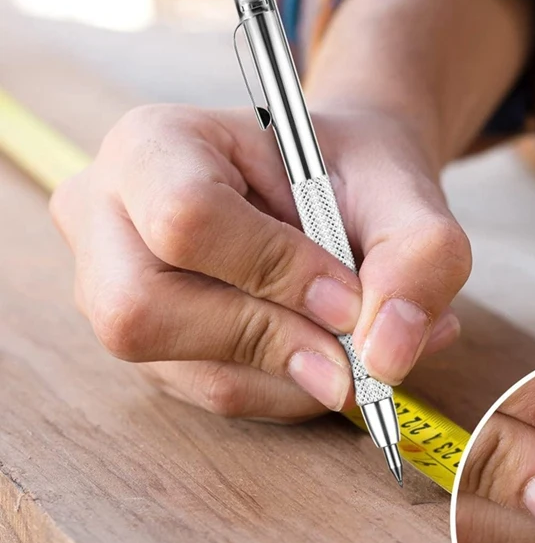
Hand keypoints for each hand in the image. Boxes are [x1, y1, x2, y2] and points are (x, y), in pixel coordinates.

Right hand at [50, 104, 469, 421]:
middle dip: (272, 342)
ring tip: (361, 344)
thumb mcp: (403, 191)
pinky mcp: (153, 347)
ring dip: (299, 375)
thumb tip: (385, 358)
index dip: (275, 271)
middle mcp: (108, 220)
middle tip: (354, 345)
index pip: (185, 220)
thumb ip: (418, 257)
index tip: (349, 297)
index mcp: (154, 146)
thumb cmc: (355, 178)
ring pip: (193, 373)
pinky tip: (331, 355)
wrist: (338, 191)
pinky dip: (293, 390)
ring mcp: (113, 291)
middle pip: (144, 315)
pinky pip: (220, 396)